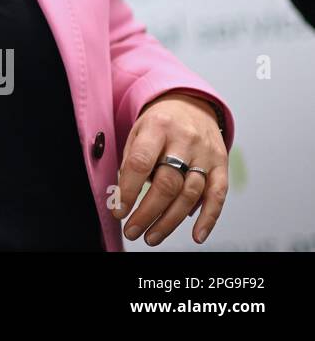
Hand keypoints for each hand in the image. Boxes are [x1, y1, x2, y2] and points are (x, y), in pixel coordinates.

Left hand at [112, 91, 227, 245]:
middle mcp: (184, 140)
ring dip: (170, 221)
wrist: (191, 104)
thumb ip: (132, 160)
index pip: (141, 162)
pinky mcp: (221, 165)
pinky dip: (209, 219)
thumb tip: (123, 196)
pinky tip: (196, 235)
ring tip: (152, 236)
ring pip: (190, 194)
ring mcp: (206, 153)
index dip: (129, 190)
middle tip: (133, 231)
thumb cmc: (159, 123)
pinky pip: (218, 195)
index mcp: (157, 127)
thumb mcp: (138, 131)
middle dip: (147, 212)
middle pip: (167, 183)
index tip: (119, 211)